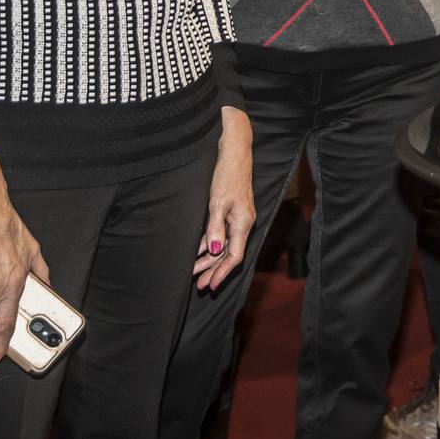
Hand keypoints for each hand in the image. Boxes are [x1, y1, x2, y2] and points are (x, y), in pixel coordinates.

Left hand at [193, 107, 254, 291]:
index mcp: (243, 222)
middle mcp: (244, 222)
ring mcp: (239, 217)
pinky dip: (211, 244)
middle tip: (200, 286)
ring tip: (195, 272)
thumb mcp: (218, 202)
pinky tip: (200, 250)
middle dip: (214, 270)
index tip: (210, 285)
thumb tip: (214, 251)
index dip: (222, 273)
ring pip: (225, 245)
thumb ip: (216, 228)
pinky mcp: (233, 210)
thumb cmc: (227, 175)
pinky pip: (223, 233)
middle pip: (230, 253)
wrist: (234, 152)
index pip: (235, 256)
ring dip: (210, 259)